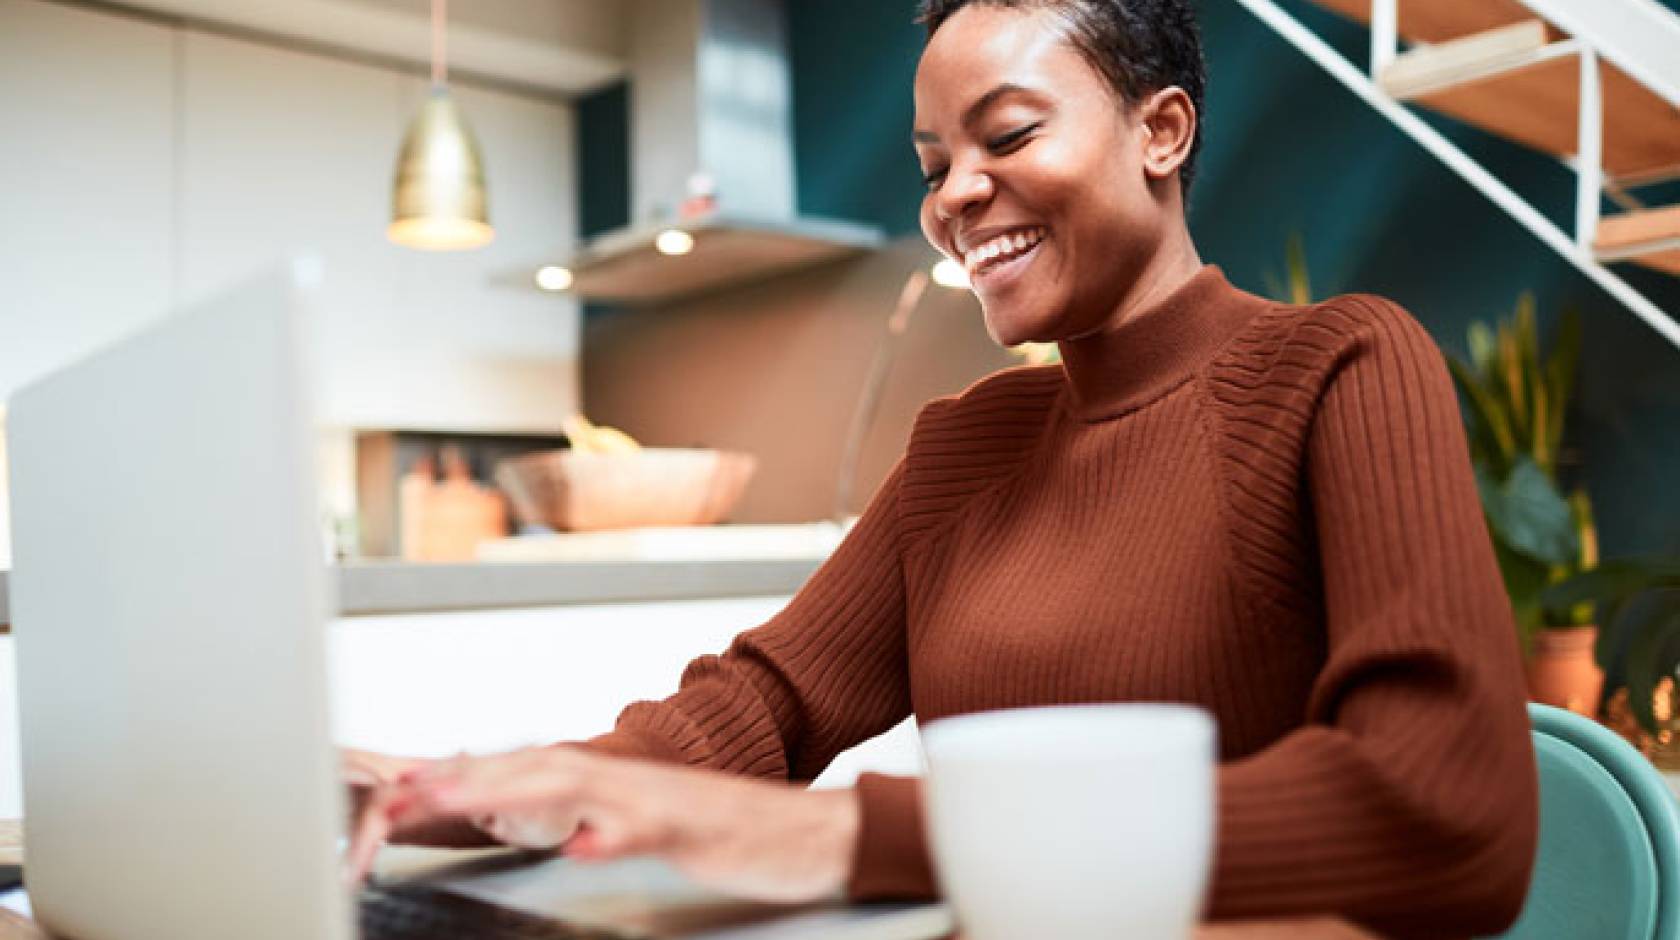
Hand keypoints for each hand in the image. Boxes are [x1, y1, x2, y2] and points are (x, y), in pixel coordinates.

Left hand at [347, 747, 860, 903]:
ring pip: (575, 791)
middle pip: (530, 772)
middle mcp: (627, 781)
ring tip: (453, 804)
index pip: (523, 773)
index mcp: (611, 783)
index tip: (399, 792)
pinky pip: (647, 832)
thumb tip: (564, 836)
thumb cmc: (733, 838)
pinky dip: (610, 837)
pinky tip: (578, 847)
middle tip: (393, 796)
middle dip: (459, 783)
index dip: (459, 779)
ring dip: (509, 795)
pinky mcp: (695, 831)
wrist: (813, 833)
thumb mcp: (653, 833)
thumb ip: (605, 827)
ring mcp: (660, 801)